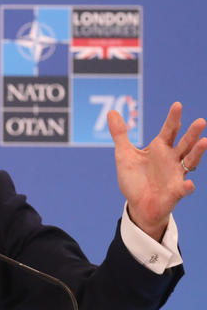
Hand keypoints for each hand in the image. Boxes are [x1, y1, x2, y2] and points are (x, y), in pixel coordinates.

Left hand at [108, 102, 205, 240]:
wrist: (138, 205)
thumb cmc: (134, 179)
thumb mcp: (124, 154)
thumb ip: (120, 134)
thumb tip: (111, 112)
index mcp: (159, 149)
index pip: (169, 130)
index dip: (173, 118)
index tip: (177, 105)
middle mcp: (171, 159)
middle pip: (184, 143)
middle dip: (192, 133)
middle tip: (200, 121)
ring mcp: (175, 175)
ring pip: (190, 162)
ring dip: (197, 153)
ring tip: (204, 142)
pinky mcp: (175, 192)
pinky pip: (183, 189)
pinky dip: (187, 187)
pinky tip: (188, 184)